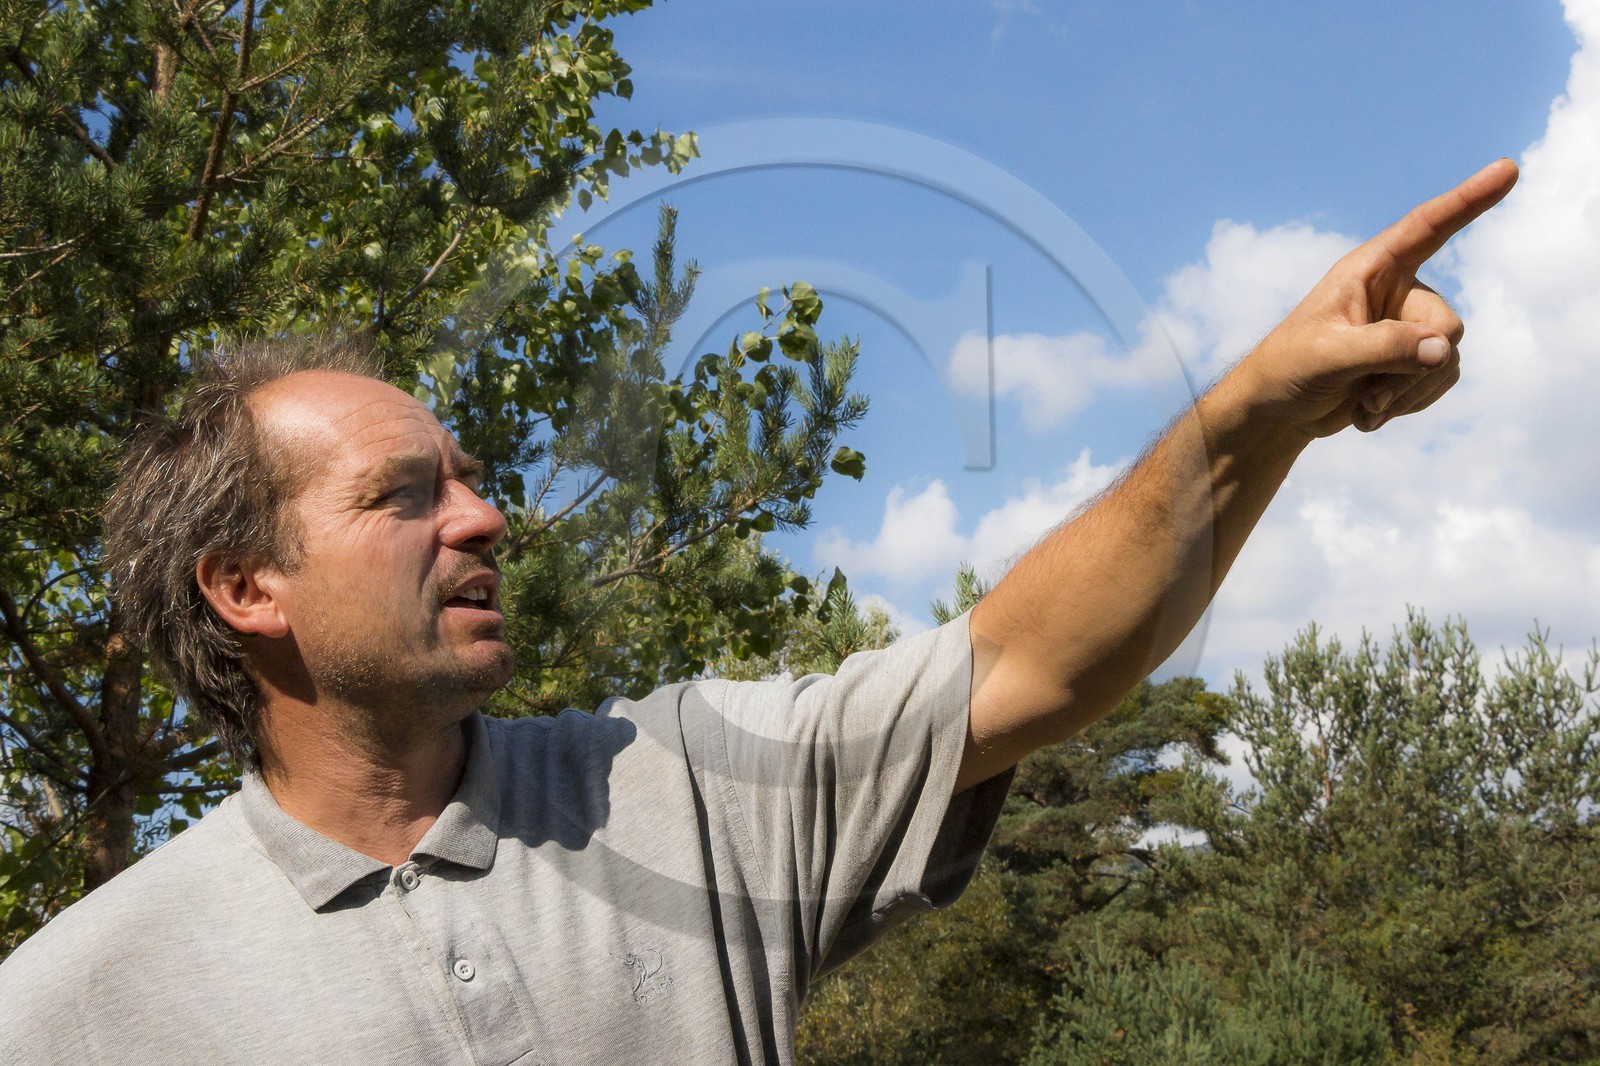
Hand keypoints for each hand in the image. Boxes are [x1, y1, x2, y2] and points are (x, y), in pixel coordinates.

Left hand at [1236, 158, 1518, 439]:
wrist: (1277, 411)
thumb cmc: (1288, 370)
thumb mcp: (1329, 356)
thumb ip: (1385, 348)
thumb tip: (1442, 350)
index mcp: (1369, 270)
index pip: (1426, 228)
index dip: (1469, 200)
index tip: (1508, 168)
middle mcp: (1396, 291)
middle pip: (1446, 325)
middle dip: (1414, 369)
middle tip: (1369, 391)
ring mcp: (1408, 327)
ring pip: (1446, 359)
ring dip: (1407, 393)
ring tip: (1362, 403)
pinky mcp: (1413, 361)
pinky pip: (1440, 381)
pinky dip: (1408, 404)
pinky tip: (1368, 413)